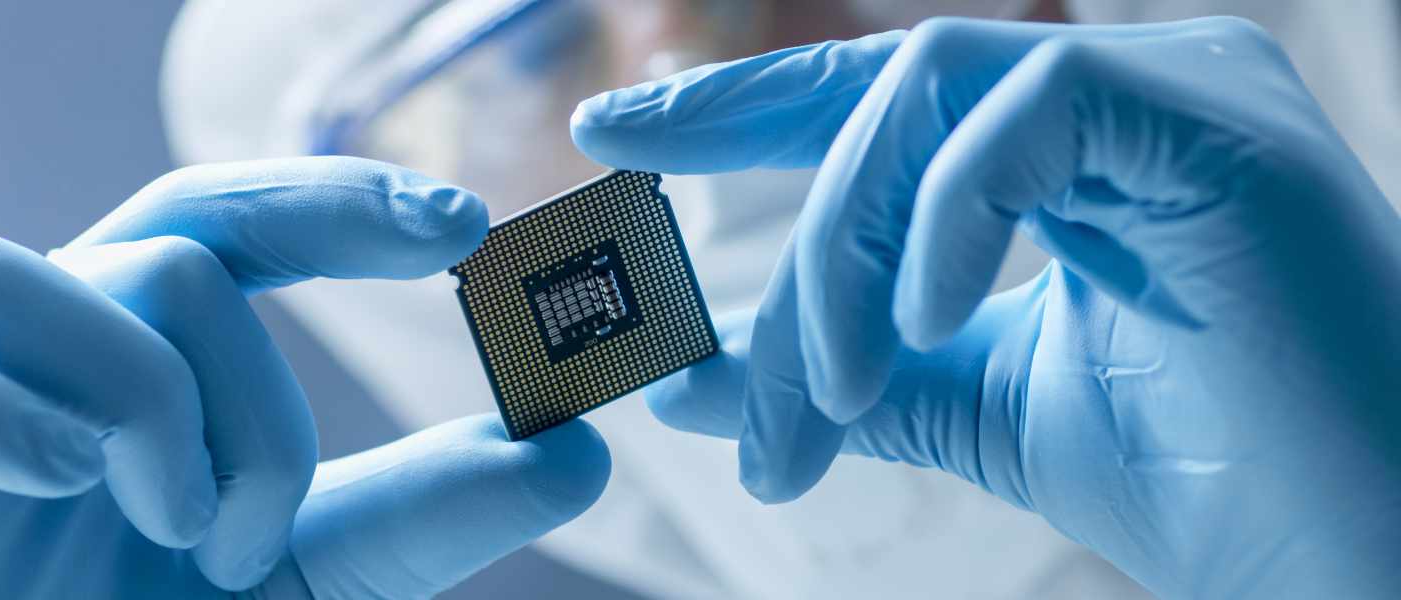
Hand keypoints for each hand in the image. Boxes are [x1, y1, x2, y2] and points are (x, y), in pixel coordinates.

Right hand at [0, 157, 609, 598]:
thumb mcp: (299, 584)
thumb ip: (419, 519)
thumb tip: (575, 448)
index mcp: (145, 367)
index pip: (240, 229)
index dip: (344, 198)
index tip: (466, 222)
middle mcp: (50, 358)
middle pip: (177, 223)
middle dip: (299, 264)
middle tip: (378, 350)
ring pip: (64, 277)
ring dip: (165, 399)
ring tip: (194, 531)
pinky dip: (6, 418)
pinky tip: (65, 487)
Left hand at [572, 17, 1400, 597]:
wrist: (1362, 560)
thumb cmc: (1204, 482)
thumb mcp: (976, 412)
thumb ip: (845, 381)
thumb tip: (688, 378)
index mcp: (1071, 149)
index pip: (875, 98)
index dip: (737, 110)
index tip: (614, 141)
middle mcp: (1121, 95)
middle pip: (884, 96)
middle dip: (782, 229)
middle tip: (702, 370)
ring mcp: (1176, 89)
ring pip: (931, 93)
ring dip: (845, 248)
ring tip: (830, 390)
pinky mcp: (1215, 121)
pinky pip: (1024, 113)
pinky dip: (945, 217)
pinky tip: (920, 327)